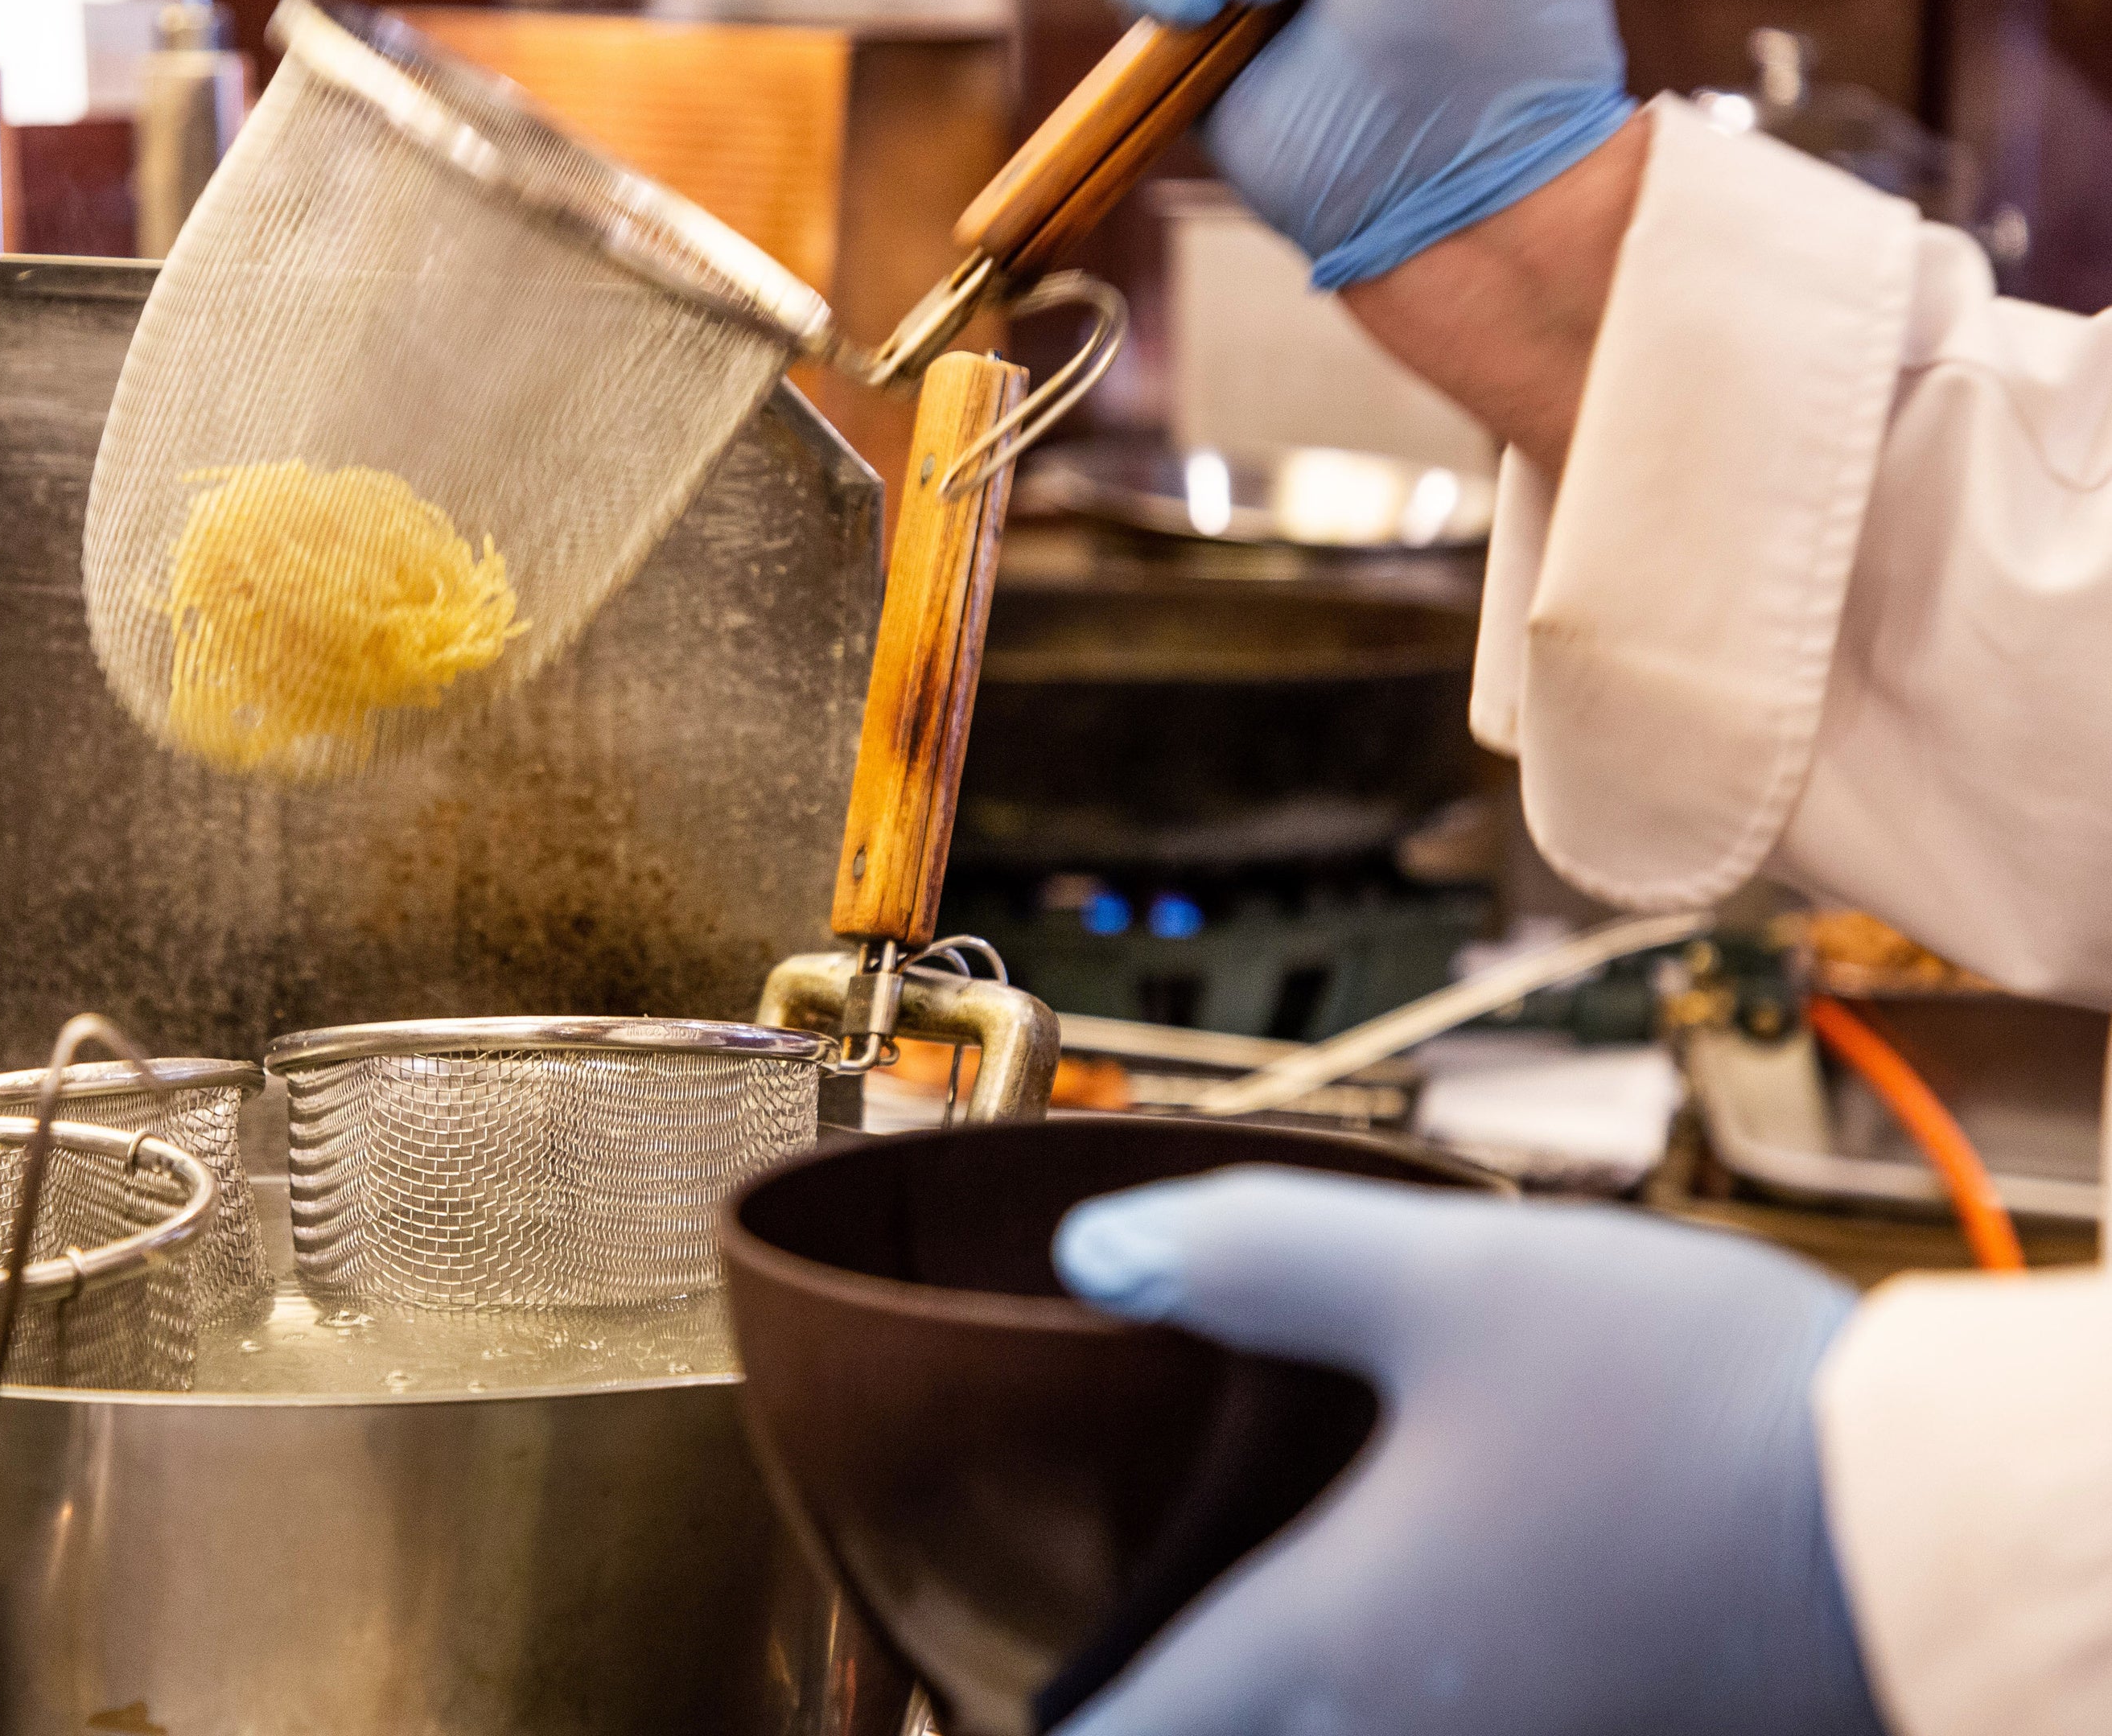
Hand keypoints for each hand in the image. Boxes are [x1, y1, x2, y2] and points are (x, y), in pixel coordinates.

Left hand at [1051, 1170, 1887, 1735]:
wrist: (1929, 1524)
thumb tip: (1088, 1245)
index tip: (1004, 1697)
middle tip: (1095, 1680)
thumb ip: (1247, 1258)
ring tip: (1230, 1658)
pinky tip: (1400, 1643)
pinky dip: (1387, 1712)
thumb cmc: (1686, 1401)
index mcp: (1328, 1648)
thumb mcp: (1440, 1278)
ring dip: (1276, 1716)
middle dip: (1156, 1722)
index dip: (1046, 1724)